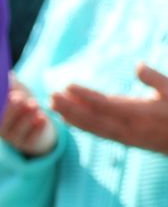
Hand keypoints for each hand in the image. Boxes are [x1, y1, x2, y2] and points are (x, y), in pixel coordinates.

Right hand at [0, 79, 57, 155]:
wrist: (37, 122)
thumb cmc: (22, 101)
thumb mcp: (16, 90)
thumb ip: (10, 83)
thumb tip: (8, 75)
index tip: (9, 91)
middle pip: (1, 122)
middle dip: (11, 109)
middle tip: (19, 97)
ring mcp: (11, 137)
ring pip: (16, 130)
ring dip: (26, 117)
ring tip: (34, 104)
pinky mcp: (26, 144)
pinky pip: (30, 138)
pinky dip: (37, 128)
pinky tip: (43, 118)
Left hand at [50, 65, 167, 155]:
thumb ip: (155, 79)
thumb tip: (138, 65)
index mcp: (142, 114)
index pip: (106, 104)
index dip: (85, 95)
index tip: (67, 86)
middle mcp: (130, 128)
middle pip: (93, 118)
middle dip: (70, 108)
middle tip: (50, 96)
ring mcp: (127, 137)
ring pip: (93, 128)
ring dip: (71, 117)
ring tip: (52, 105)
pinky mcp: (126, 141)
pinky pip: (99, 133)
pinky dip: (82, 126)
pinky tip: (67, 120)